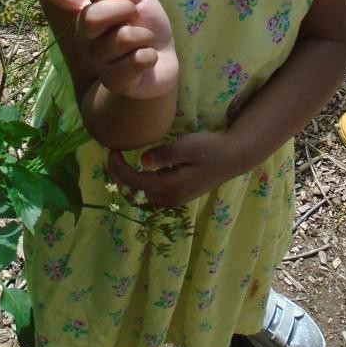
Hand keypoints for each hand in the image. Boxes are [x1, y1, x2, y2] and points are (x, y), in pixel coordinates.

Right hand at [41, 0, 177, 99]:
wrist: (166, 61)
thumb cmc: (148, 26)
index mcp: (89, 12)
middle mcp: (86, 37)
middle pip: (90, 18)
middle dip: (120, 10)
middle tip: (134, 14)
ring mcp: (97, 62)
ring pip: (121, 38)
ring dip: (143, 35)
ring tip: (145, 41)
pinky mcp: (114, 81)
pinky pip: (135, 61)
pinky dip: (149, 56)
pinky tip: (147, 60)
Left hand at [107, 130, 234, 206]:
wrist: (233, 157)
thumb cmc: (211, 149)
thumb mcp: (187, 147)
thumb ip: (164, 155)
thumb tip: (142, 161)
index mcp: (170, 188)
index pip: (134, 182)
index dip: (119, 168)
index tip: (112, 150)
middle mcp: (169, 199)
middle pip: (135, 193)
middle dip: (118, 176)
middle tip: (112, 155)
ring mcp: (174, 199)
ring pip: (142, 196)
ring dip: (127, 182)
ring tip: (120, 163)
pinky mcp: (178, 195)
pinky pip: (150, 194)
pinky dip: (138, 184)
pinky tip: (137, 170)